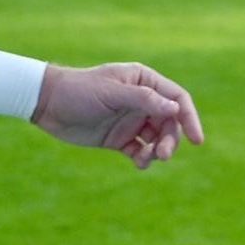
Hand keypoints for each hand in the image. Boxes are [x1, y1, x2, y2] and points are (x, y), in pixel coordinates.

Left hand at [32, 62, 203, 169]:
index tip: (197, 139)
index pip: (177, 98)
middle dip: (171, 140)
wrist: (47, 104)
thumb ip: (143, 99)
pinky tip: (139, 163)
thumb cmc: (79, 90)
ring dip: (158, 151)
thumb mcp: (111, 93)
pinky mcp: (120, 139)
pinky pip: (141, 151)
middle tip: (162, 155)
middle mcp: (141, 100)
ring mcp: (131, 120)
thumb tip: (175, 107)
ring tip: (147, 160)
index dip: (189, 118)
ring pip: (157, 139)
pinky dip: (144, 159)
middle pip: (170, 123)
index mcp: (143, 81)